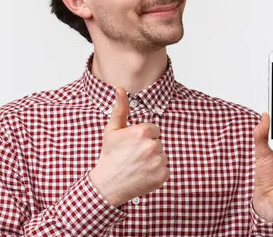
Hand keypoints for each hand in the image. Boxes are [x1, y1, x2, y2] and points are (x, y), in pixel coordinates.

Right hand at [89, 87, 169, 206]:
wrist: (108, 184)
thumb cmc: (109, 155)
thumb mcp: (112, 130)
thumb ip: (120, 108)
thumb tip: (120, 88)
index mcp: (142, 131)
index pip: (153, 130)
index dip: (142, 137)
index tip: (132, 145)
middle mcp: (153, 145)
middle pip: (158, 142)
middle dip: (148, 148)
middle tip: (133, 156)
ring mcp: (159, 162)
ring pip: (162, 156)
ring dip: (153, 160)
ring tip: (137, 166)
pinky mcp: (163, 176)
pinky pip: (165, 169)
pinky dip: (156, 173)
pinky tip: (143, 174)